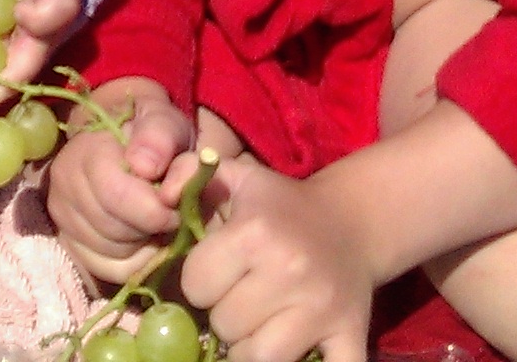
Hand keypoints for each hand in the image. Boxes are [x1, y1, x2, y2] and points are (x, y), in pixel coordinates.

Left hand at [0, 0, 82, 96]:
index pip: (59, 8)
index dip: (40, 21)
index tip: (16, 14)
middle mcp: (60, 6)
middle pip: (47, 47)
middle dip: (18, 74)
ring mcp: (49, 24)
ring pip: (32, 58)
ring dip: (5, 74)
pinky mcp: (34, 34)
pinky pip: (20, 56)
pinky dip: (0, 65)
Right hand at [43, 78, 193, 282]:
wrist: (130, 143)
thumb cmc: (152, 135)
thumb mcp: (165, 123)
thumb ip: (161, 137)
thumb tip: (146, 167)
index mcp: (85, 150)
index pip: (116, 196)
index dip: (156, 209)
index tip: (177, 204)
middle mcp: (63, 185)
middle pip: (114, 229)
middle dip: (151, 227)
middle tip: (170, 213)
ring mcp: (61, 216)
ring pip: (112, 253)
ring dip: (143, 243)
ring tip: (154, 221)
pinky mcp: (68, 242)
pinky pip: (108, 269)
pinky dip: (134, 261)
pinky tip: (143, 238)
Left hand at [180, 157, 373, 361]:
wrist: (352, 221)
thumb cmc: (281, 205)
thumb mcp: (235, 177)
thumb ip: (185, 173)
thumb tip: (164, 197)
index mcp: (255, 233)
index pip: (195, 285)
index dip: (200, 280)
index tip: (218, 270)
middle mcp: (289, 270)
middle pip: (224, 325)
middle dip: (225, 313)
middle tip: (241, 296)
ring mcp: (322, 308)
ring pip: (258, 358)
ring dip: (252, 347)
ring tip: (258, 325)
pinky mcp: (350, 332)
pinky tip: (296, 348)